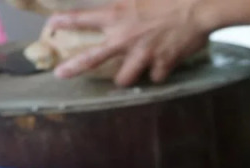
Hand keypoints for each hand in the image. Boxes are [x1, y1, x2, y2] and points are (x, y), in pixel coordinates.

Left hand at [48, 0, 212, 85]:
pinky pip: (155, 76)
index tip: (51, 26)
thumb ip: (124, 0)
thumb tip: (118, 2)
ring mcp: (143, 54)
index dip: (63, 22)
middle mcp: (125, 38)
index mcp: (117, 15)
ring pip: (124, 78)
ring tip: (127, 75)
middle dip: (74, 67)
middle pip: (92, 58)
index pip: (81, 19)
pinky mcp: (162, 64)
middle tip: (61, 74)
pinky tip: (162, 66)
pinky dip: (157, 73)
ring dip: (125, 77)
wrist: (198, 9)